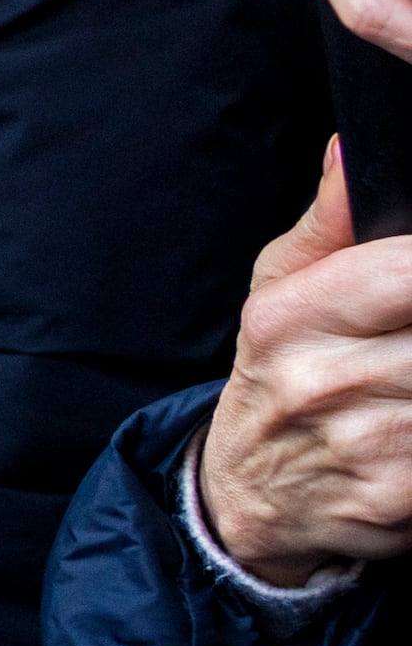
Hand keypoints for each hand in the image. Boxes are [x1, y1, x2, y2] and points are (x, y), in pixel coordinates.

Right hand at [196, 145, 411, 585]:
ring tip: (411, 362)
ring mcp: (365, 445)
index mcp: (291, 318)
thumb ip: (330, 222)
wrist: (250, 495)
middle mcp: (324, 381)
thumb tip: (349, 149)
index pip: (404, 270)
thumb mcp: (281, 290)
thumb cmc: (280, 375)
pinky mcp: (398, 496)